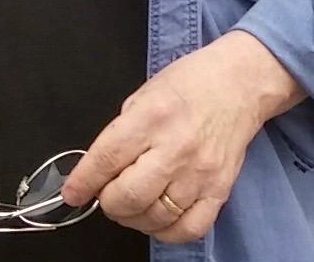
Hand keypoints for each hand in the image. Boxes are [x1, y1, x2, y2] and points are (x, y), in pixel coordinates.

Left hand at [60, 31, 303, 244]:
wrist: (240, 84)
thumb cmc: (191, 82)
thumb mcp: (147, 91)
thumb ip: (124, 129)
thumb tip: (101, 166)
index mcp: (153, 115)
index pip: (108, 157)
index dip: (84, 181)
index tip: (72, 193)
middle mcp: (176, 147)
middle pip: (129, 195)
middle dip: (109, 202)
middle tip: (108, 194)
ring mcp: (200, 172)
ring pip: (156, 217)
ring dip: (134, 218)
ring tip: (132, 204)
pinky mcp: (219, 190)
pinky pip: (189, 228)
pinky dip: (167, 232)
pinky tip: (159, 217)